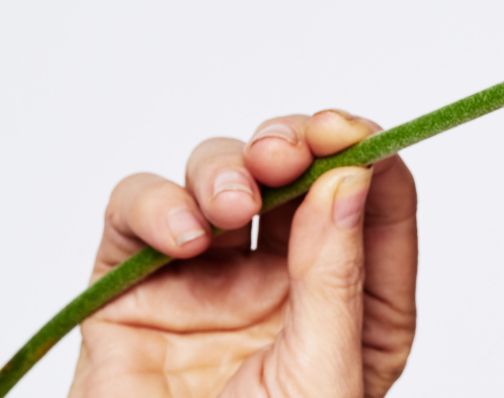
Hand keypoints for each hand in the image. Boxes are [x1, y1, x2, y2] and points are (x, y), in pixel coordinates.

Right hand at [70, 110, 417, 397]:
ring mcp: (207, 284)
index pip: (372, 204)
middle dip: (289, 145)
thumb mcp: (326, 373)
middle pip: (294, 174)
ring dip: (224, 169)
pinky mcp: (131, 292)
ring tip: (231, 208)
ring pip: (218, 179)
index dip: (363, 152)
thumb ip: (337, 278)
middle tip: (286, 150)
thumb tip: (351, 177)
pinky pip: (135, 215)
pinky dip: (153, 204)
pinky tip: (181, 237)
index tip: (349, 129)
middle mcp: (286, 286)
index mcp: (356, 307)